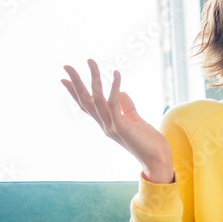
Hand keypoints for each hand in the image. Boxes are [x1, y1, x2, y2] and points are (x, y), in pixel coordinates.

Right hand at [61, 59, 173, 182]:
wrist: (158, 160)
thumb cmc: (149, 142)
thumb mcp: (136, 120)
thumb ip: (127, 107)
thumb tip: (121, 92)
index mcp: (107, 123)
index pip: (87, 105)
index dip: (75, 92)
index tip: (64, 79)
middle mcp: (105, 125)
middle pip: (85, 101)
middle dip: (75, 83)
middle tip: (66, 66)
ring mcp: (111, 126)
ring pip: (97, 99)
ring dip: (93, 79)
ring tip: (90, 62)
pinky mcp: (121, 127)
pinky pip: (115, 103)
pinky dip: (115, 87)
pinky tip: (116, 74)